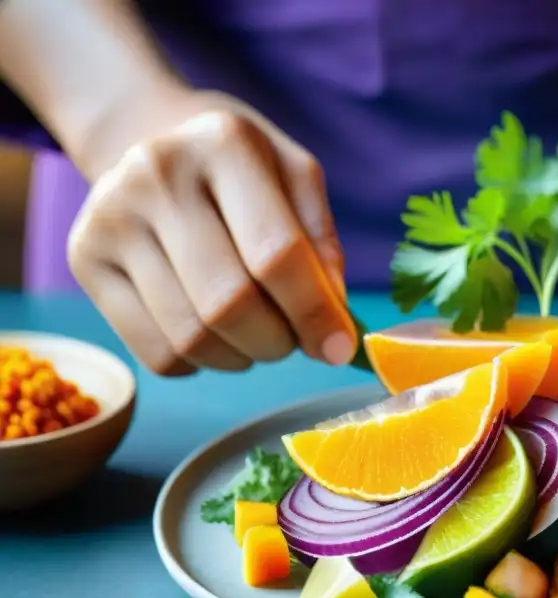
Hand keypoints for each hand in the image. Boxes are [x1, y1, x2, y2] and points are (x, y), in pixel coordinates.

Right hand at [68, 88, 356, 375]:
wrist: (151, 139)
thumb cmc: (241, 170)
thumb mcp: (296, 178)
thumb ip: (323, 245)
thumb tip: (334, 323)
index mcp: (223, 144)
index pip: (276, 254)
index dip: (316, 313)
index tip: (340, 348)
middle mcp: (156, 174)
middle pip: (228, 302)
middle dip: (278, 341)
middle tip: (294, 340)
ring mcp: (110, 217)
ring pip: (191, 337)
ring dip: (242, 356)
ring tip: (257, 334)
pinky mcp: (83, 259)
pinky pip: (157, 352)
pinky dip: (202, 363)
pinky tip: (215, 335)